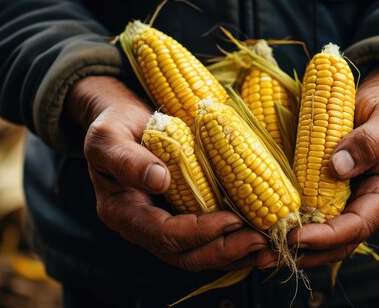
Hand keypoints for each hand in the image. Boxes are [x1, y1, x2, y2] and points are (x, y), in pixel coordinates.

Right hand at [67, 76, 266, 271]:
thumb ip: (126, 159)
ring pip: (201, 255)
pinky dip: (236, 243)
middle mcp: (144, 229)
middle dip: (225, 251)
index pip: (164, 234)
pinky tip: (262, 239)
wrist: (124, 123)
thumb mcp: (108, 136)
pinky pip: (210, 242)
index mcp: (123, 213)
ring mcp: (164, 227)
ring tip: (270, 248)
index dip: (199, 232)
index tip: (232, 219)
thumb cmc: (114, 126)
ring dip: (237, 255)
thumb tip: (159, 180)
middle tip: (260, 241)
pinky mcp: (183, 220)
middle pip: (185, 255)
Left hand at [257, 65, 378, 268]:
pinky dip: (293, 228)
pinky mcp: (334, 195)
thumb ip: (369, 141)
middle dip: (304, 254)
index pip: (359, 226)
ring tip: (258, 254)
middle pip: (339, 243)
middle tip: (264, 257)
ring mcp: (353, 203)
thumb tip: (339, 167)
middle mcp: (371, 206)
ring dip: (294, 249)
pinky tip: (266, 231)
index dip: (327, 236)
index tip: (296, 237)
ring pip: (325, 239)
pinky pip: (315, 219)